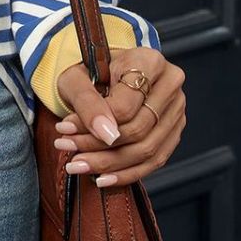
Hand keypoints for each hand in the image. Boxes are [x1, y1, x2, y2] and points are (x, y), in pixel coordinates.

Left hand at [51, 46, 185, 188]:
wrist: (104, 71)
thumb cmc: (89, 70)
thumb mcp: (77, 78)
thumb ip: (88, 102)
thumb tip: (106, 135)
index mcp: (150, 62)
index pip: (126, 106)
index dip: (94, 123)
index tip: (64, 130)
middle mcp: (171, 85)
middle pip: (138, 130)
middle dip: (97, 146)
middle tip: (66, 148)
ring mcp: (176, 111)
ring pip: (147, 150)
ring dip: (109, 164)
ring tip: (77, 165)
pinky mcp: (174, 132)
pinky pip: (155, 161)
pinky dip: (126, 173)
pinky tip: (102, 178)